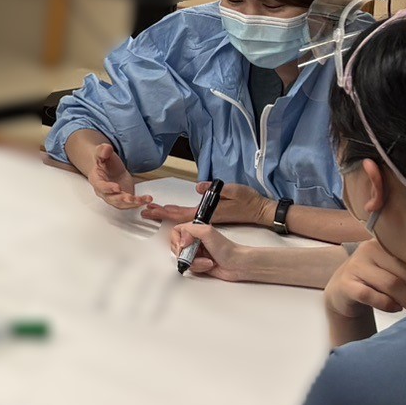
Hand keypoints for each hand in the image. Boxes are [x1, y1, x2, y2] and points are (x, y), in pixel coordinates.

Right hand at [82, 141, 140, 209]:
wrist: (111, 168)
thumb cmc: (105, 163)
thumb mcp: (103, 153)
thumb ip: (103, 151)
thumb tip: (106, 149)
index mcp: (96, 180)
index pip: (101, 186)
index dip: (108, 188)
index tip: (117, 188)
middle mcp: (104, 192)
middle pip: (111, 198)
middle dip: (121, 199)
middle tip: (130, 198)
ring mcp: (114, 197)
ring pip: (121, 203)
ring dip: (132, 203)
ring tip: (141, 200)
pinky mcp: (124, 199)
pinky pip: (131, 203)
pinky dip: (140, 202)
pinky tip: (147, 199)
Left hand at [143, 181, 268, 227]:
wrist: (260, 210)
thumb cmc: (248, 200)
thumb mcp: (233, 190)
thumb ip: (216, 189)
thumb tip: (199, 187)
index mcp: (208, 212)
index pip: (181, 213)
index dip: (165, 212)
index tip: (151, 210)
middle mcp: (205, 217)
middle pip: (178, 217)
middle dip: (161, 213)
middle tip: (145, 210)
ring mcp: (208, 217)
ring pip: (183, 217)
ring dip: (168, 213)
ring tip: (154, 209)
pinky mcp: (212, 215)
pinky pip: (190, 216)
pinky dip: (178, 213)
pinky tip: (172, 211)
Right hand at [166, 220, 250, 280]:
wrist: (237, 265)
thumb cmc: (228, 249)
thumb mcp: (208, 232)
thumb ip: (189, 230)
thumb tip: (180, 240)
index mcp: (195, 230)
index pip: (176, 232)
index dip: (177, 240)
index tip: (185, 245)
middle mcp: (194, 241)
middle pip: (177, 247)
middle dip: (186, 254)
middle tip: (195, 254)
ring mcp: (196, 253)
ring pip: (183, 259)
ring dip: (195, 262)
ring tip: (206, 261)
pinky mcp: (198, 263)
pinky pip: (190, 267)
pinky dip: (199, 268)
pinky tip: (208, 265)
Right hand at [326, 238, 405, 318]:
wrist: (343, 290)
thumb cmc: (377, 280)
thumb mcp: (393, 268)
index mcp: (385, 242)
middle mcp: (369, 249)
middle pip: (404, 273)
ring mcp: (355, 266)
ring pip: (390, 284)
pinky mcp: (345, 284)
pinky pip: (369, 295)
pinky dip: (386, 304)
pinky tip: (395, 308)